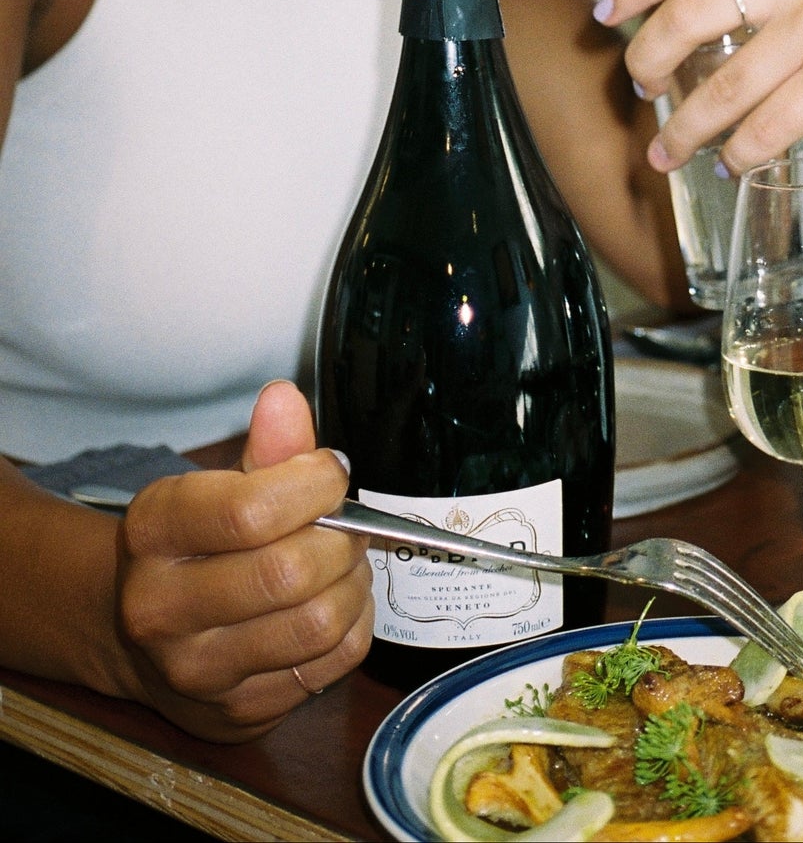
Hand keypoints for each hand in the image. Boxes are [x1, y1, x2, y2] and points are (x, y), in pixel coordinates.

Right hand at [115, 381, 370, 740]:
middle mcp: (161, 610)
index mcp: (153, 533)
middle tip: (344, 523)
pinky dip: (354, 626)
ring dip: (352, 583)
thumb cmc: (197, 544)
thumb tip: (285, 399)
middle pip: (289, 573)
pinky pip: (333, 662)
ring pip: (318, 623)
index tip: (331, 473)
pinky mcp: (238, 712)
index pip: (249, 511)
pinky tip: (333, 603)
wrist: (139, 631)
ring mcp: (197, 672)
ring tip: (340, 563)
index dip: (313, 485)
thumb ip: (265, 446)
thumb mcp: (218, 484)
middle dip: (341, 538)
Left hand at [598, 0, 802, 172]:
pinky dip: (741, 151)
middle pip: (684, 19)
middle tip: (636, 87)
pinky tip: (734, 163)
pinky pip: (768, 126)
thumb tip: (730, 5)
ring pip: (719, 86)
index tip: (609, 11)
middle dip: (647, 60)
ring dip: (685, 128)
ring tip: (668, 151)